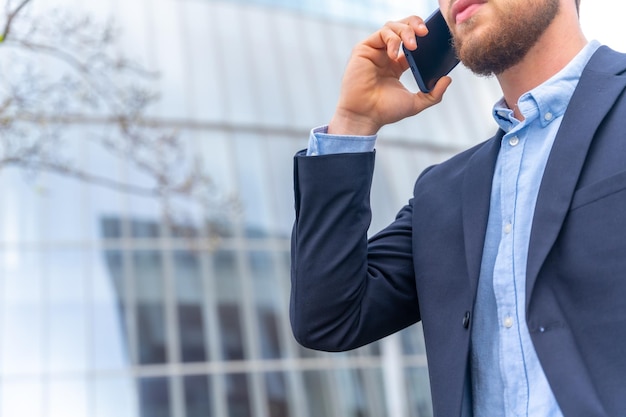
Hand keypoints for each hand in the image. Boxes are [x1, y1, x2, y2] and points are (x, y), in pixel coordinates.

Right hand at [328, 16, 451, 135]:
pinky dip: (392, 40)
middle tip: (426, 32)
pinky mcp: (364, 49)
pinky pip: (381, 34)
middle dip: (415, 25)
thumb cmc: (385, 111)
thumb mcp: (415, 103)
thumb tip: (448, 79)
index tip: (435, 40)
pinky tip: (395, 55)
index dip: (423, 37)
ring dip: (405, 31)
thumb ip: (434, 94)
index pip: (412, 42)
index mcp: (396, 65)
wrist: (365, 116)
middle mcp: (385, 55)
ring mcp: (374, 51)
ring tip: (413, 45)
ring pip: (392, 27)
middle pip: (402, 28)